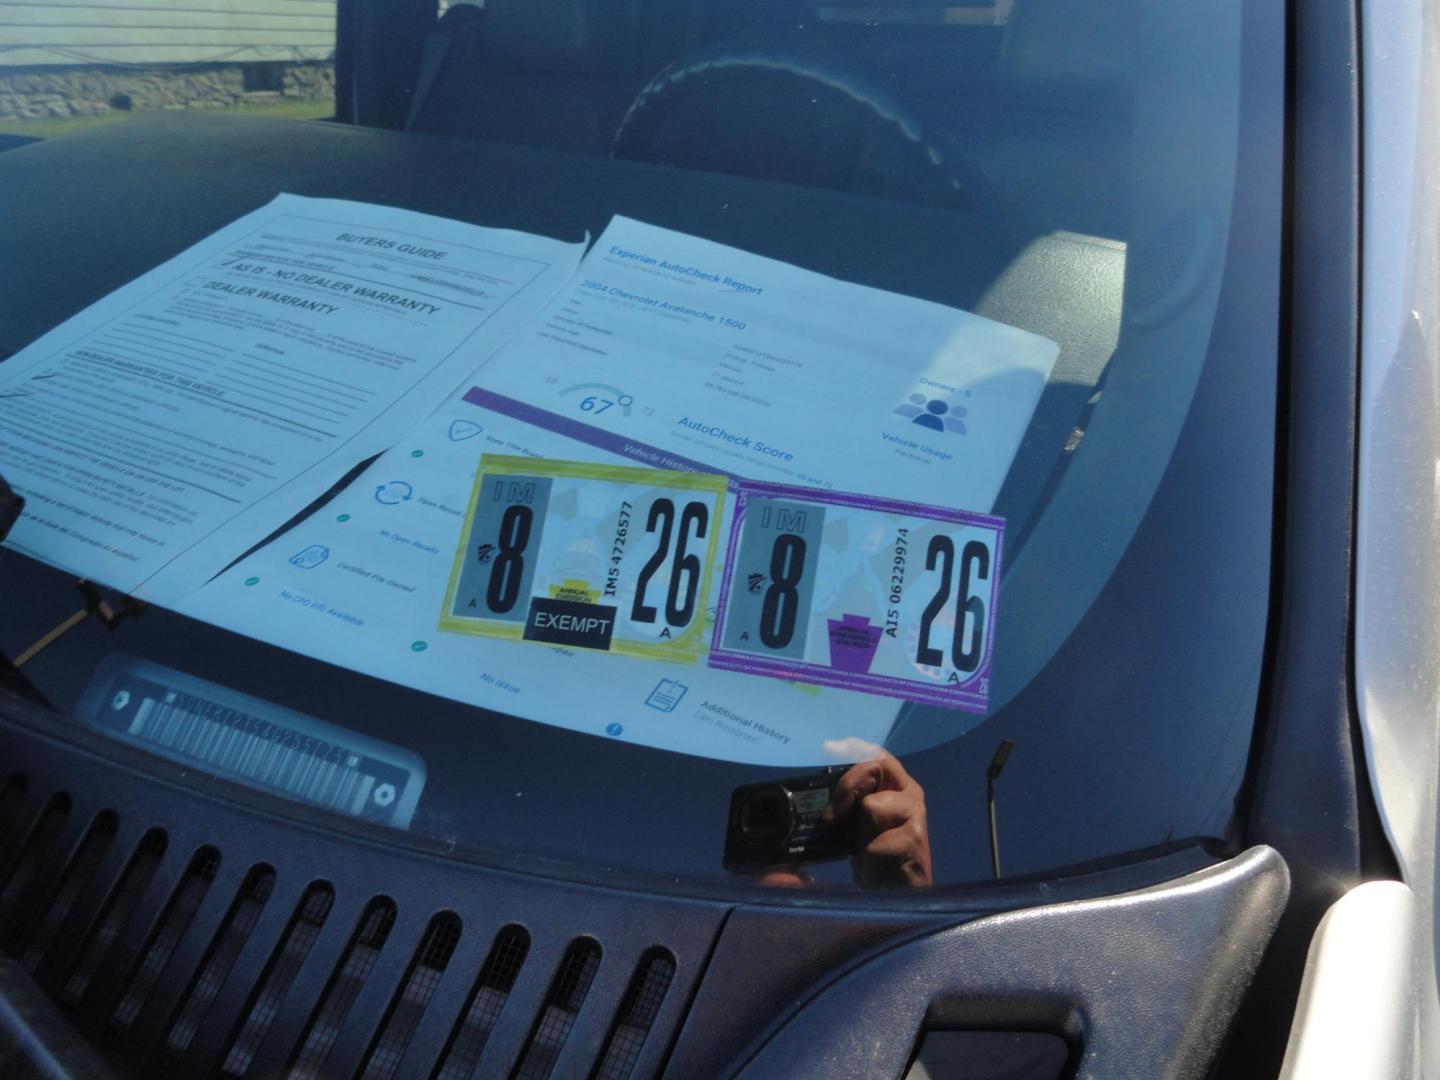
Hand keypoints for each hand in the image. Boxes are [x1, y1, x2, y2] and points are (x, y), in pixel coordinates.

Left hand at [826, 748, 931, 887]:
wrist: (899, 901)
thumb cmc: (877, 864)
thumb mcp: (856, 831)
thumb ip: (843, 811)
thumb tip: (806, 810)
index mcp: (896, 789)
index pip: (878, 756)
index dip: (854, 749)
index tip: (830, 748)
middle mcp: (910, 795)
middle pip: (875, 766)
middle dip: (848, 786)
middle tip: (832, 818)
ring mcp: (916, 816)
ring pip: (871, 806)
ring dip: (860, 834)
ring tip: (868, 855)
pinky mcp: (915, 840)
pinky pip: (875, 845)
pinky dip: (868, 861)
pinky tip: (878, 872)